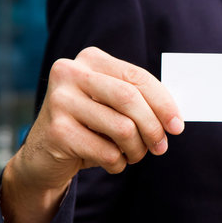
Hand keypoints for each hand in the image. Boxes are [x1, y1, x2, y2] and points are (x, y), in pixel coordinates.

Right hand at [1, 47, 183, 222]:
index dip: (164, 103)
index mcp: (91, 59)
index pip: (138, 77)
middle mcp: (71, 73)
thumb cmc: (90, 126)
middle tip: (161, 147)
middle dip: (153, 127)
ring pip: (122, 128)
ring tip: (133, 155)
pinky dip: (118, 163)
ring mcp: (60, 100)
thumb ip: (140, 102)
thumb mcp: (113, 106)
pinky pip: (106, 152)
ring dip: (137, 150)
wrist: (44, 155)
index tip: (177, 126)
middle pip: (130, 99)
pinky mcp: (57, 131)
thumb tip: (175, 118)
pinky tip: (112, 162)